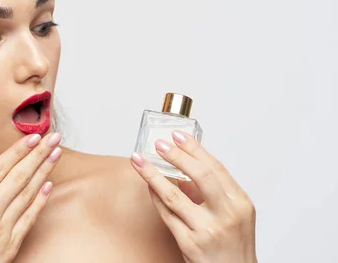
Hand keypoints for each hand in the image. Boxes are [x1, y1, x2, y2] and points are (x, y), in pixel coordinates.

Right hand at [0, 133, 61, 262]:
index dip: (17, 150)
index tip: (32, 136)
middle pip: (18, 176)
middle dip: (38, 154)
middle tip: (53, 137)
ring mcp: (3, 228)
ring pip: (28, 193)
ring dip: (44, 171)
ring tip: (56, 153)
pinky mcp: (12, 243)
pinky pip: (30, 217)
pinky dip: (41, 200)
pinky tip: (49, 185)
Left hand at [130, 131, 256, 262]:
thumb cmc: (233, 245)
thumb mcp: (234, 216)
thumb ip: (214, 192)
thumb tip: (184, 166)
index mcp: (240, 203)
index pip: (215, 168)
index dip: (194, 149)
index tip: (178, 135)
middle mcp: (227, 215)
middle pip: (200, 176)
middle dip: (177, 156)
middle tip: (159, 143)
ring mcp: (207, 230)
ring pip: (174, 195)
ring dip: (153, 174)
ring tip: (138, 160)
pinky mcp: (190, 244)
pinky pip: (166, 215)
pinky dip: (155, 197)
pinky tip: (148, 185)